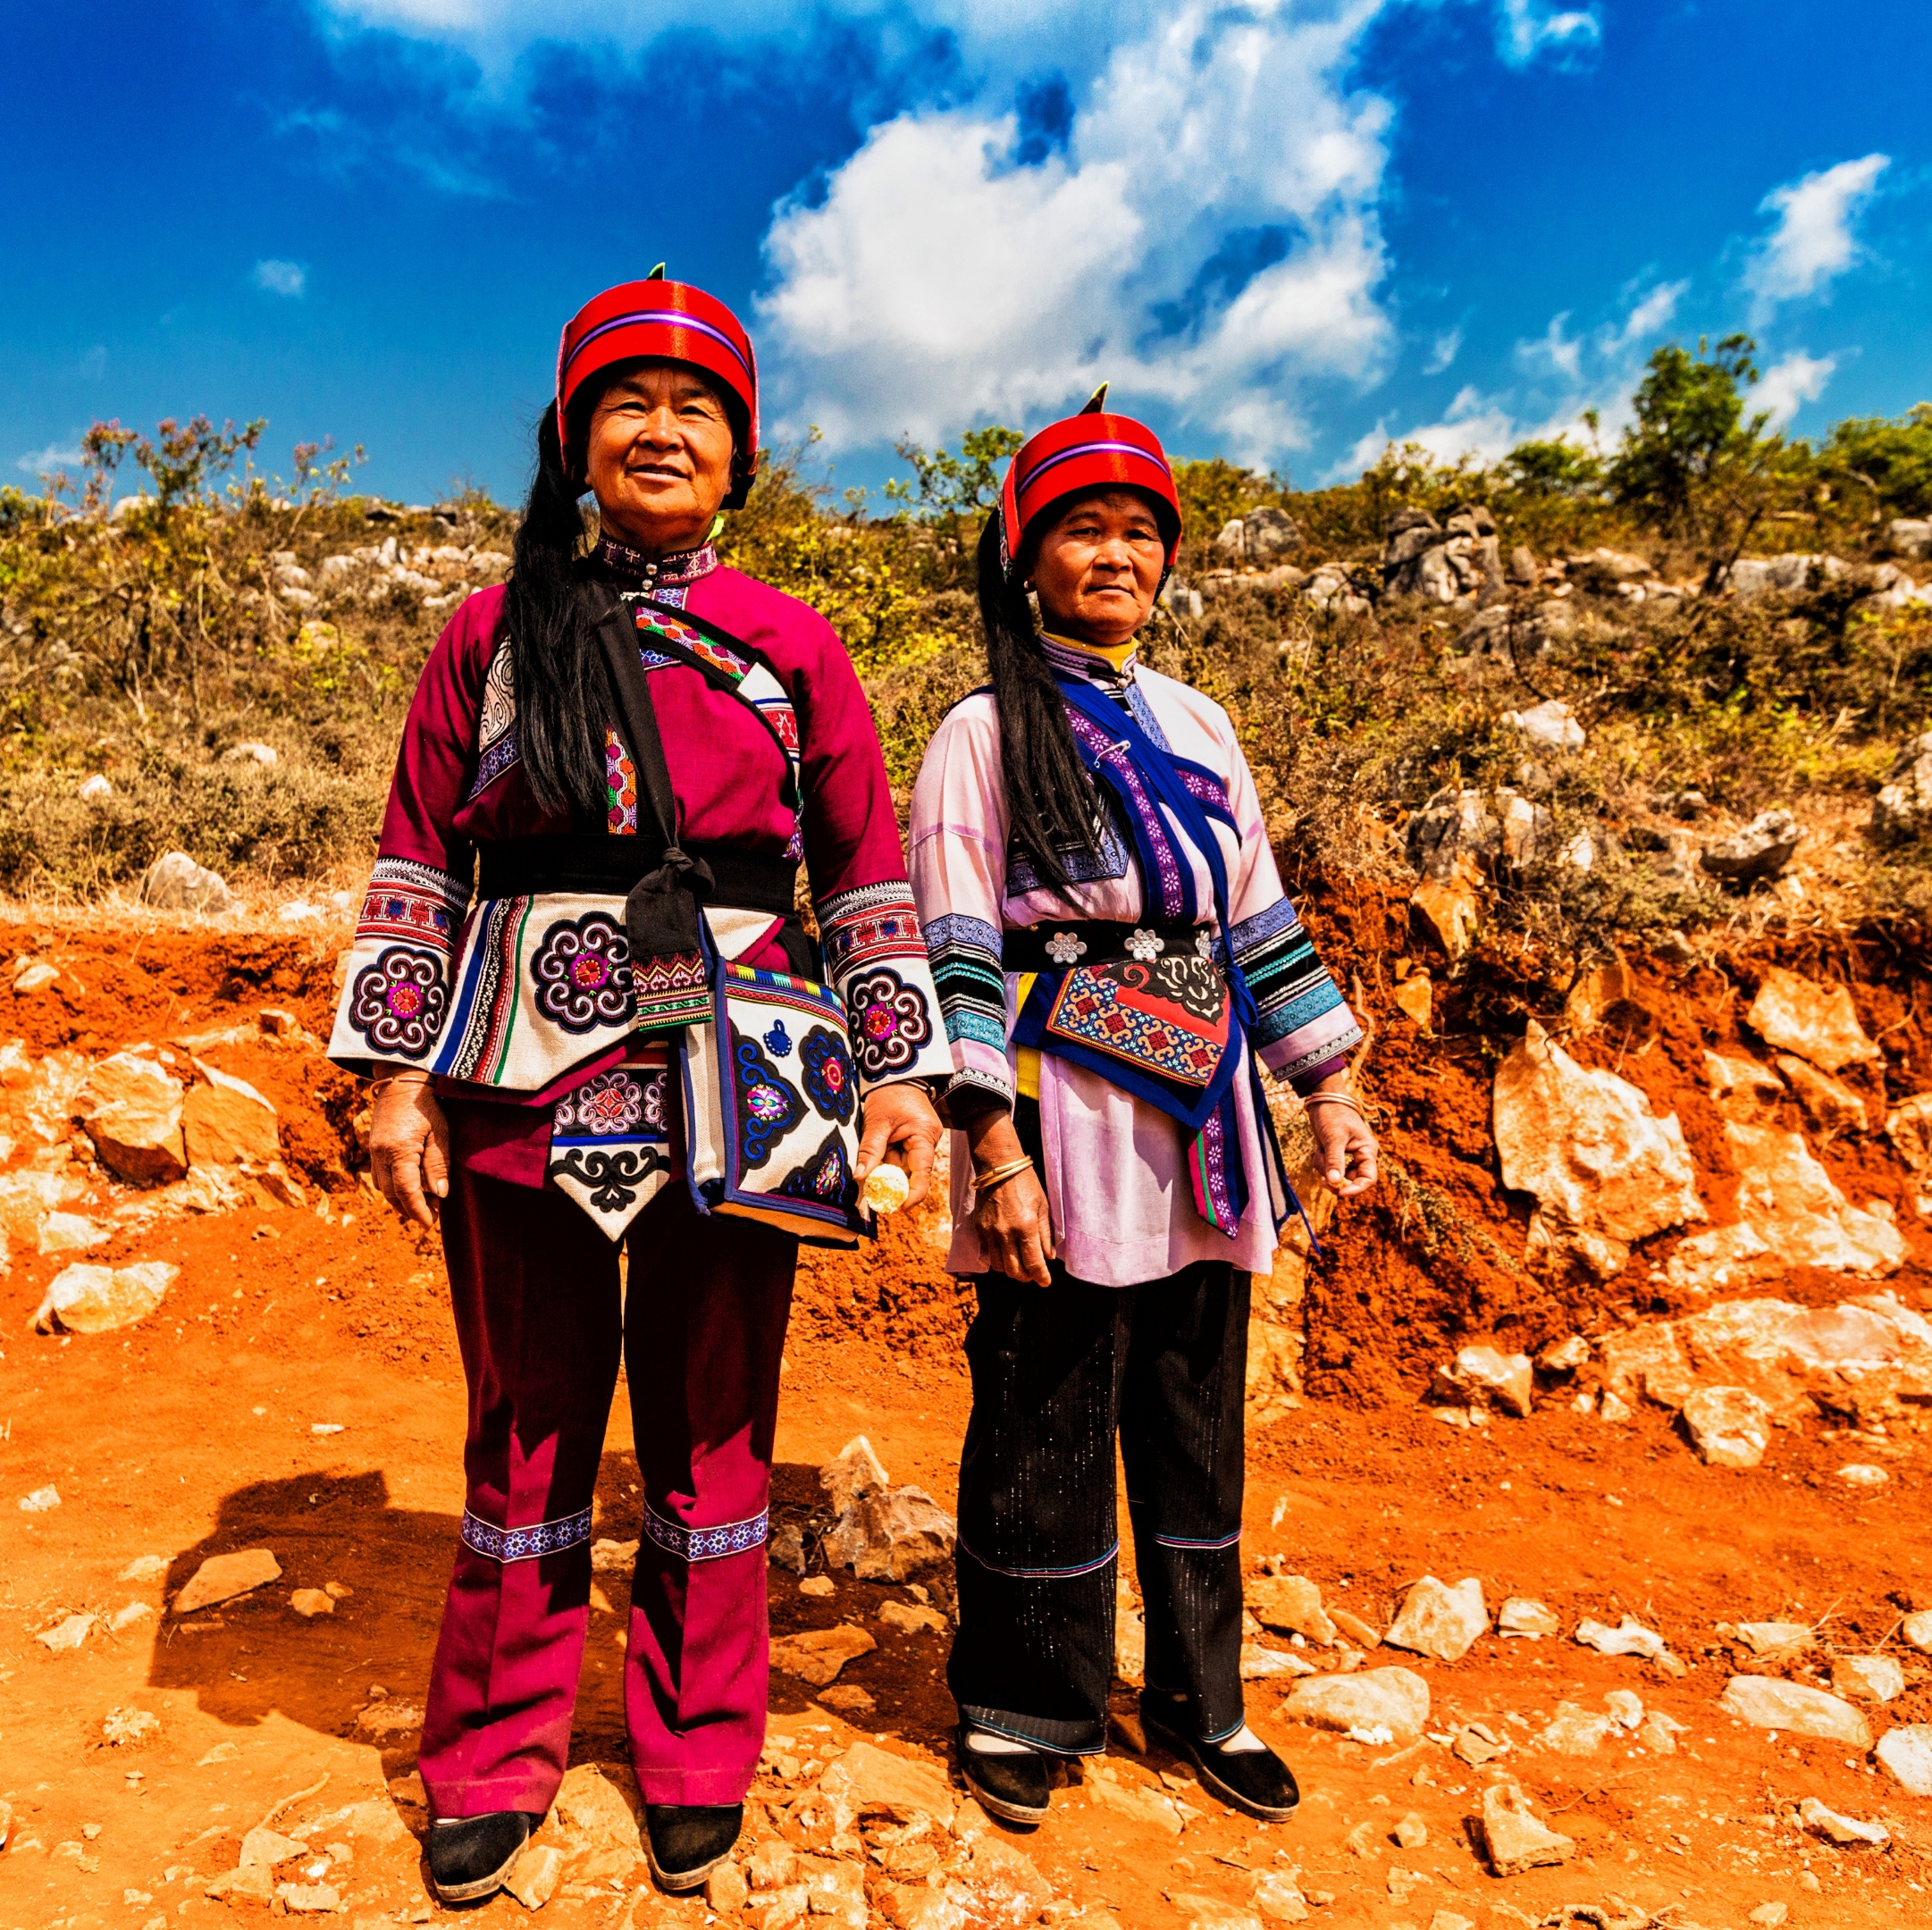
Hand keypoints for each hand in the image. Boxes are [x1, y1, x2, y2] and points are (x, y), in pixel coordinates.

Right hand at [367, 1072, 450, 1228]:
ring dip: (401, 1200)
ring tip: (425, 1202)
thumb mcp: (440, 1133)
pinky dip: (393, 1187)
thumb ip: (437, 1165)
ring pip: (383, 1187)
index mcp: (398, 1150)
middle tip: (433, 1214)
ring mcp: (373, 1150)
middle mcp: (380, 1154)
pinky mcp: (373, 1147)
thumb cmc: (427, 1104)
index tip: (431, 1223)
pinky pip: (379, 1176)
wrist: (402, 1079)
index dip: (418, 1210)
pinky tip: (410, 1186)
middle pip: (392, 1194)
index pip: (406, 1191)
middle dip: (411, 1208)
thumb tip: (439, 1195)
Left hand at [854, 1080, 942, 1208]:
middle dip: (890, 1180)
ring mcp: (921, 1140)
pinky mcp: (913, 1139)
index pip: (922, 1174)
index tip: (897, 1208)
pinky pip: (900, 1157)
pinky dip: (887, 1160)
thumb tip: (860, 1178)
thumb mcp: (876, 1121)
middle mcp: (928, 1141)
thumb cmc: (888, 1093)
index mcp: (925, 1136)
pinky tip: (876, 1156)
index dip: (912, 1194)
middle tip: (870, 1189)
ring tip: (871, 1160)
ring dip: (886, 1168)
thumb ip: (870, 1150)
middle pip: (910, 1172)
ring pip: (902, 1165)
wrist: (895, 1073)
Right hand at [966, 1113, 1054, 1288]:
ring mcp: (989, 1231)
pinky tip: (1006, 1252)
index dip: (1041, 1277)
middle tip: (1033, 1274)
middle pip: (1014, 1270)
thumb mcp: (1043, 1206)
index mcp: (1026, 1226)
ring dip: (1011, 1269)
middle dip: (1026, 1276)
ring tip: (1020, 1263)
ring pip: (999, 1266)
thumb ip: (1047, 1234)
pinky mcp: (978, 1228)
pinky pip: (987, 1253)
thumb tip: (1049, 1257)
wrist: (998, 1167)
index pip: (1033, 1262)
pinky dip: (998, 1258)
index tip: (1045, 1282)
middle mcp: (1005, 1232)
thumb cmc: (1026, 1183)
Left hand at [1305, 1084, 1377, 1197]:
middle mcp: (1360, 1155)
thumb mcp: (1334, 1137)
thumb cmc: (1333, 1113)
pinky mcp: (1335, 1154)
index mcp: (1367, 1151)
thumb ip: (1334, 1160)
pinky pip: (1327, 1167)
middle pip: (1350, 1180)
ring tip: (1320, 1150)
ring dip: (1325, 1167)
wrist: (1322, 1099)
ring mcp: (1347, 1155)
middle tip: (1323, 1182)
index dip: (1356, 1188)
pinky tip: (1318, 1149)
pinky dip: (1320, 1162)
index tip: (1340, 1192)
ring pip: (1336, 1175)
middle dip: (1336, 1179)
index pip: (1368, 1178)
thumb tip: (1335, 1183)